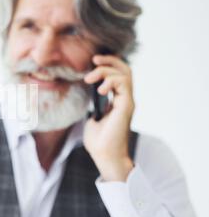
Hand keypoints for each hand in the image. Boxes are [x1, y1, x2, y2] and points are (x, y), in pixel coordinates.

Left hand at [83, 55, 134, 181]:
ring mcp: (127, 101)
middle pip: (125, 69)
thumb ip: (93, 107)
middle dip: (109, 60)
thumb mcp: (92, 119)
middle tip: (93, 60)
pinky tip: (100, 89)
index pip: (118, 75)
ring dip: (105, 71)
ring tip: (90, 79)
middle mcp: (125, 99)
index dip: (108, 65)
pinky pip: (123, 83)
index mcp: (118, 101)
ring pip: (124, 73)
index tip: (92, 62)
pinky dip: (111, 81)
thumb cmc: (98, 142)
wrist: (104, 156)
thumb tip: (89, 97)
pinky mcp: (127, 105)